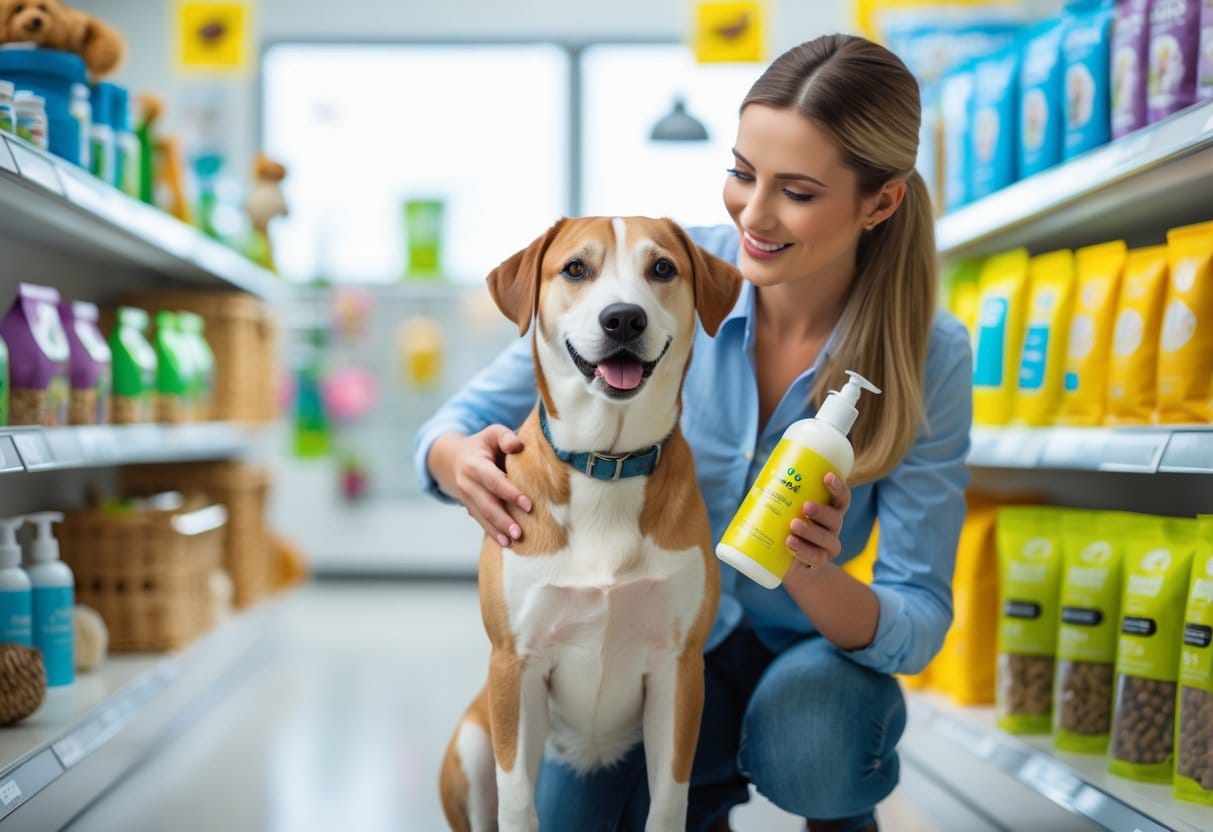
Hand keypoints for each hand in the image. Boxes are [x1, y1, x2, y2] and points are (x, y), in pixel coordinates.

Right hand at [434, 426, 531, 546]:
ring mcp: (466, 498)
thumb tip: (517, 446)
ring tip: (512, 543)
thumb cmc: (483, 445)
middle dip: (503, 520)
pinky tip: (504, 543)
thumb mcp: (492, 433)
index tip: (528, 505)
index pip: (494, 481)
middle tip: (519, 533)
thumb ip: (506, 436)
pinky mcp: (469, 508)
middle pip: (487, 504)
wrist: (454, 458)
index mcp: (474, 465)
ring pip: (482, 516)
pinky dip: (492, 533)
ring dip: (497, 531)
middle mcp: (467, 484)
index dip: (510, 493)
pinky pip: (481, 521)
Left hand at [786, 472, 850, 569]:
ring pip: (827, 539)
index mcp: (827, 510)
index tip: (827, 476)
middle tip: (806, 506)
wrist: (785, 563)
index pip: (841, 498)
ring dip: (811, 531)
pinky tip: (790, 543)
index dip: (838, 487)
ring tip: (793, 525)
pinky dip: (804, 550)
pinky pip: (816, 558)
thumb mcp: (783, 512)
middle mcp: (831, 527)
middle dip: (822, 511)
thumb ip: (777, 499)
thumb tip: (757, 489)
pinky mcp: (818, 562)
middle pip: (836, 518)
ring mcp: (827, 546)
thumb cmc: (784, 528)